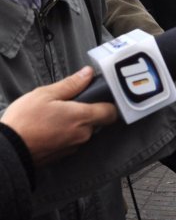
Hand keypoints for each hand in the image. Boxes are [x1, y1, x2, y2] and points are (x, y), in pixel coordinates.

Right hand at [1, 67, 117, 165]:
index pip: (111, 112)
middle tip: (71, 104)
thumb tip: (87, 73)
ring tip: (56, 116)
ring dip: (76, 123)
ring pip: (85, 131)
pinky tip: (50, 128)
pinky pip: (73, 141)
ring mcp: (74, 147)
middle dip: (89, 112)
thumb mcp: (45, 94)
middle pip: (98, 121)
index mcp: (82, 117)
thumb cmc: (24, 121)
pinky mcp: (63, 156)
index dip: (109, 103)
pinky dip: (66, 134)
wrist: (6, 150)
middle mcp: (83, 135)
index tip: (101, 97)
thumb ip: (71, 84)